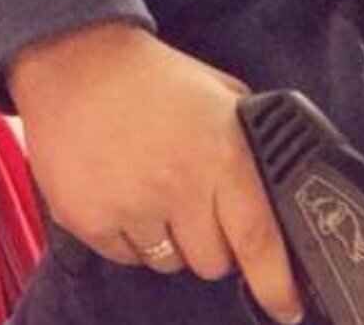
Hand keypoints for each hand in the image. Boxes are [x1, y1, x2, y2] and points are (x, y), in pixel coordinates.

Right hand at [9, 22, 304, 322]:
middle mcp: (179, 186)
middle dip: (217, 245)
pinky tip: (127, 193)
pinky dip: (133, 237)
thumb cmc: (156, 79)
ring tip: (160, 190)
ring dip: (174, 241)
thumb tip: (281, 187)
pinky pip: (128, 257)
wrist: (76, 63)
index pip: (258, 238)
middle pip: (214, 262)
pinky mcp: (88, 219)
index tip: (287, 309)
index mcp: (222, 156)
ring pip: (171, 262)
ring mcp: (130, 206)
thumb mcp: (223, 96)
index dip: (277, 283)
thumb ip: (252, 143)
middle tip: (203, 207)